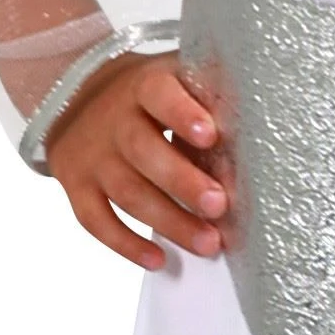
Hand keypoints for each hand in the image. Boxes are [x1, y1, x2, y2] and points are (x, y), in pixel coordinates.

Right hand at [45, 53, 226, 271]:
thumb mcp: (174, 74)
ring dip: (169, 221)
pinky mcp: (77, 186)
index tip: (211, 135)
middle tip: (219, 205)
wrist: (76, 93)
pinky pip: (96, 221)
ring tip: (208, 243)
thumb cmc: (147, 92)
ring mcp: (93, 156)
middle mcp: (114, 120)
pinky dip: (126, 244)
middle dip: (183, 182)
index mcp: (144, 85)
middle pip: (143, 151)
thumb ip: (208, 88)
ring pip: (127, 192)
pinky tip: (158, 259)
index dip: (183, 114)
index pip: (160, 95)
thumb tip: (258, 102)